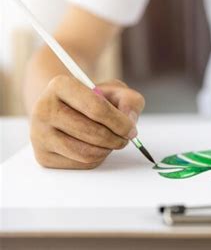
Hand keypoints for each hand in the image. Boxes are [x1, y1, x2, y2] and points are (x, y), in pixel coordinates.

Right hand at [30, 76, 144, 168]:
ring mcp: (40, 133)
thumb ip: (129, 101)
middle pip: (93, 132)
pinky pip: (81, 164)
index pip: (97, 108)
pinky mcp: (43, 155)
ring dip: (108, 149)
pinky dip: (97, 158)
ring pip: (87, 152)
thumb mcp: (115, 91)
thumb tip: (130, 121)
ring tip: (113, 141)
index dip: (120, 122)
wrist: (65, 109)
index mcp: (60, 85)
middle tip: (126, 138)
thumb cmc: (93, 99)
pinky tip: (97, 146)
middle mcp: (44, 108)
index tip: (131, 129)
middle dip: (117, 138)